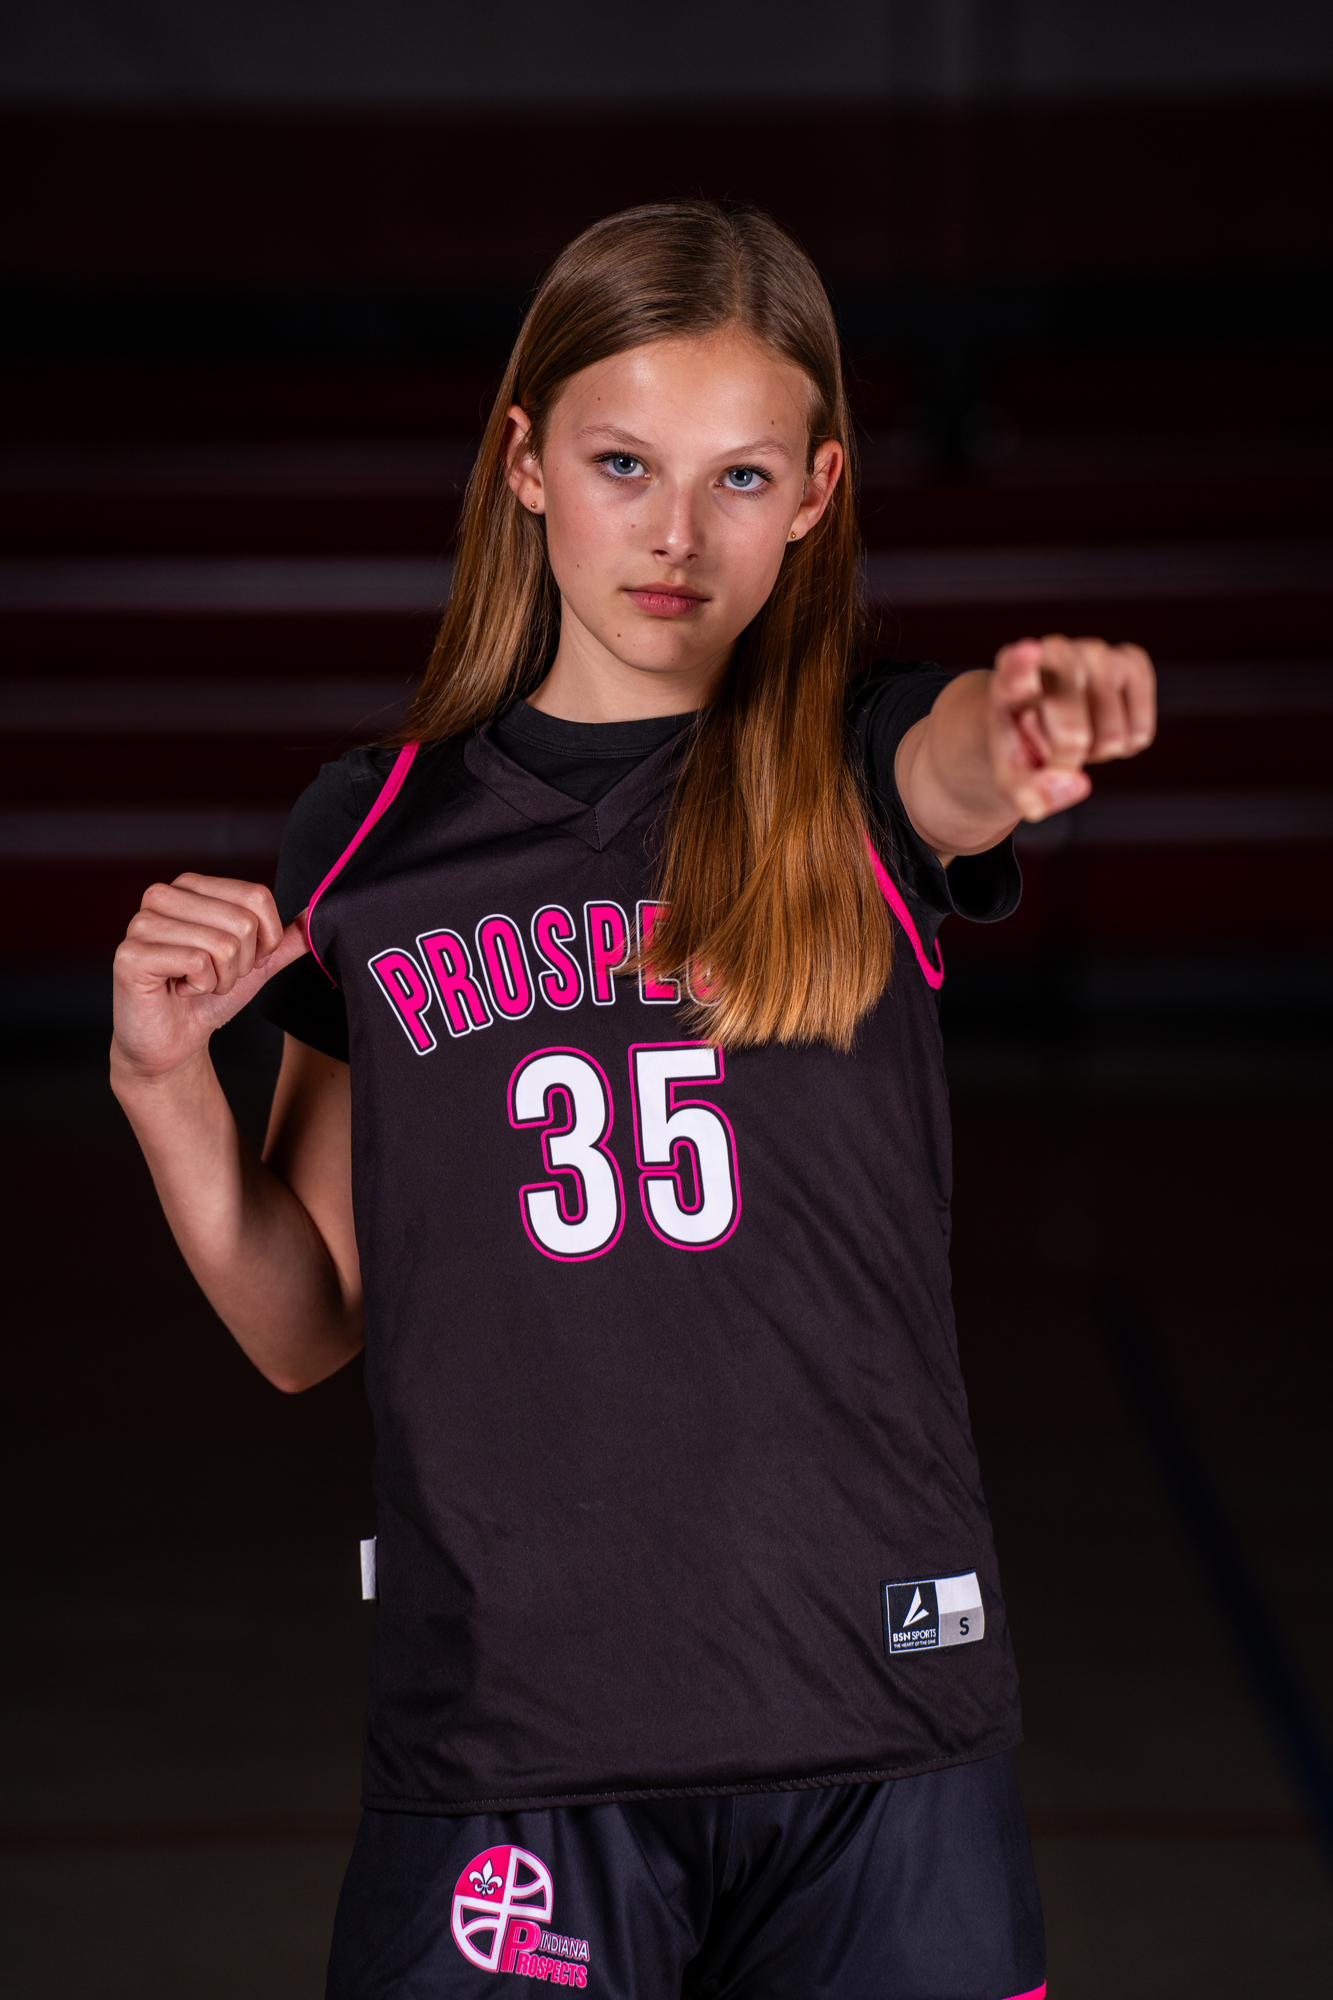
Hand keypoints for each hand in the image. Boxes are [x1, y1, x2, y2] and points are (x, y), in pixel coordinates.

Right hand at [112, 874, 308, 1083]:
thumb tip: (318, 912)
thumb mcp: (256, 966)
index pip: (256, 896)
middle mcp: (162, 895)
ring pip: (222, 944)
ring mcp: (142, 923)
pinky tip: (178, 990)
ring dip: (221, 979)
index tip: (242, 961)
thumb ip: (284, 940)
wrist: (171, 1042)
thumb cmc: (208, 999)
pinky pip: (196, 963)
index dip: (265, 940)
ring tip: (194, 985)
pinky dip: (199, 987)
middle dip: (241, 964)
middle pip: (243, 922)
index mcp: (191, 886)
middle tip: (213, 977)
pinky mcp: (131, 954)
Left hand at [988, 635, 1155, 821]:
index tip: (1027, 651)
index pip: (1015, 670)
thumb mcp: (1011, 780)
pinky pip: (1139, 733)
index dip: (1022, 664)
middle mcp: (1054, 653)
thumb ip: (1029, 795)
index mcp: (1009, 679)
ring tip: (1074, 730)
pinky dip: (1124, 746)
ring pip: (1112, 738)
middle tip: (1050, 749)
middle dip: (1067, 762)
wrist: (1041, 713)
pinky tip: (1101, 723)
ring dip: (1096, 752)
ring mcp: (1096, 652)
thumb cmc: (1022, 745)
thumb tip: (1078, 784)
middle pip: (1073, 736)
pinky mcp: (1132, 660)